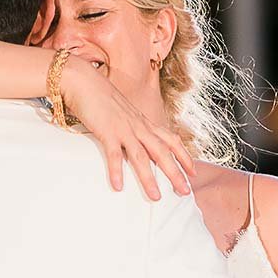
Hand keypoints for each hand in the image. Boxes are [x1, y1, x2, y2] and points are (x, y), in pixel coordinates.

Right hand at [60, 55, 194, 199]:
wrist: (83, 80)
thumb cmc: (100, 96)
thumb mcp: (123, 112)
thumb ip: (131, 126)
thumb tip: (134, 140)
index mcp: (143, 122)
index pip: (171, 140)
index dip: (184, 157)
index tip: (193, 173)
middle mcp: (138, 126)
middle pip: (162, 152)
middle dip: (175, 173)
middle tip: (185, 192)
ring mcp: (123, 128)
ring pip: (141, 156)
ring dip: (149, 178)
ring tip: (155, 196)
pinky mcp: (106, 131)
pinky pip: (113, 154)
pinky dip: (116, 171)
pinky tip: (118, 186)